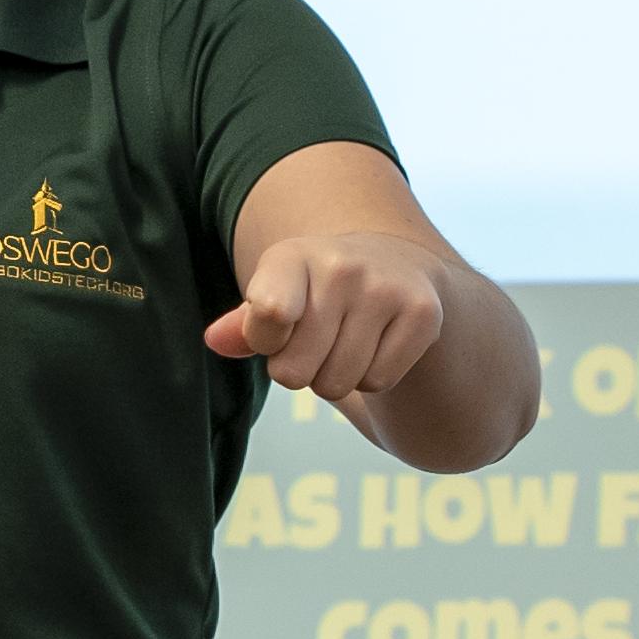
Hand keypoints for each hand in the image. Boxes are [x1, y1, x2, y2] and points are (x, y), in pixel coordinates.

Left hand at [207, 223, 453, 404]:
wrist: (397, 265)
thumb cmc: (316, 293)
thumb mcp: (276, 297)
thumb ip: (244, 325)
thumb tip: (215, 340)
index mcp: (292, 256)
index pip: (268, 315)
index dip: (266, 342)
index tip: (277, 327)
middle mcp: (341, 264)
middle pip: (295, 371)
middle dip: (300, 370)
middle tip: (318, 340)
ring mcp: (385, 287)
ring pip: (337, 383)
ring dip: (336, 377)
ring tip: (347, 340)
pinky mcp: (423, 312)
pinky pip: (378, 382)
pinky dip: (373, 377)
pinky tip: (378, 344)